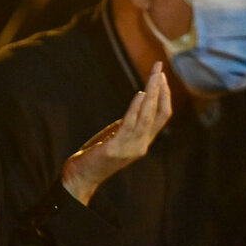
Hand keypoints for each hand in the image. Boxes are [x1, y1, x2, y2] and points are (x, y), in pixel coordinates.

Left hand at [62, 62, 171, 204]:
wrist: (80, 177)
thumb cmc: (96, 155)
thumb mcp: (117, 136)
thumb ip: (130, 122)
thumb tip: (139, 100)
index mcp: (143, 141)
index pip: (162, 116)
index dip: (164, 95)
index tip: (161, 76)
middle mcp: (141, 145)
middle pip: (159, 113)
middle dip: (160, 88)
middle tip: (159, 67)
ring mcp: (130, 148)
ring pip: (148, 116)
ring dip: (151, 93)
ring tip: (154, 75)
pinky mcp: (115, 148)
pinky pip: (130, 125)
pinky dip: (136, 108)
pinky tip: (140, 94)